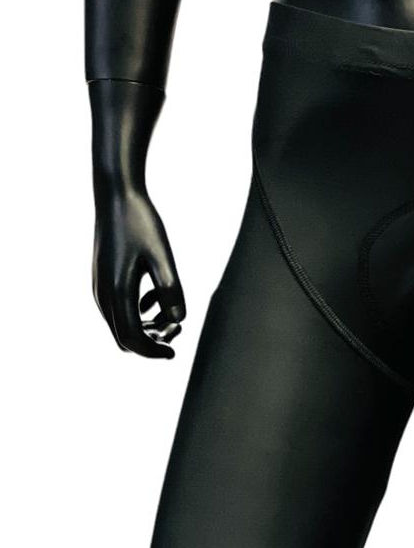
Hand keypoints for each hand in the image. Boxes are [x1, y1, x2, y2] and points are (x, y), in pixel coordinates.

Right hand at [92, 180, 185, 358]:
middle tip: (177, 330)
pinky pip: (120, 310)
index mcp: (117, 292)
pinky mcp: (103, 280)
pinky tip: (155, 299)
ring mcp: (100, 288)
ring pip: (122, 326)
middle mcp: (103, 295)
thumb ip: (171, 291)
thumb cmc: (141, 222)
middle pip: (125, 339)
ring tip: (172, 317)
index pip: (133, 340)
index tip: (174, 353)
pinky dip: (139, 313)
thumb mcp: (163, 256)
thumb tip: (179, 321)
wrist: (116, 194)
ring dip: (147, 328)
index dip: (154, 352)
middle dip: (152, 342)